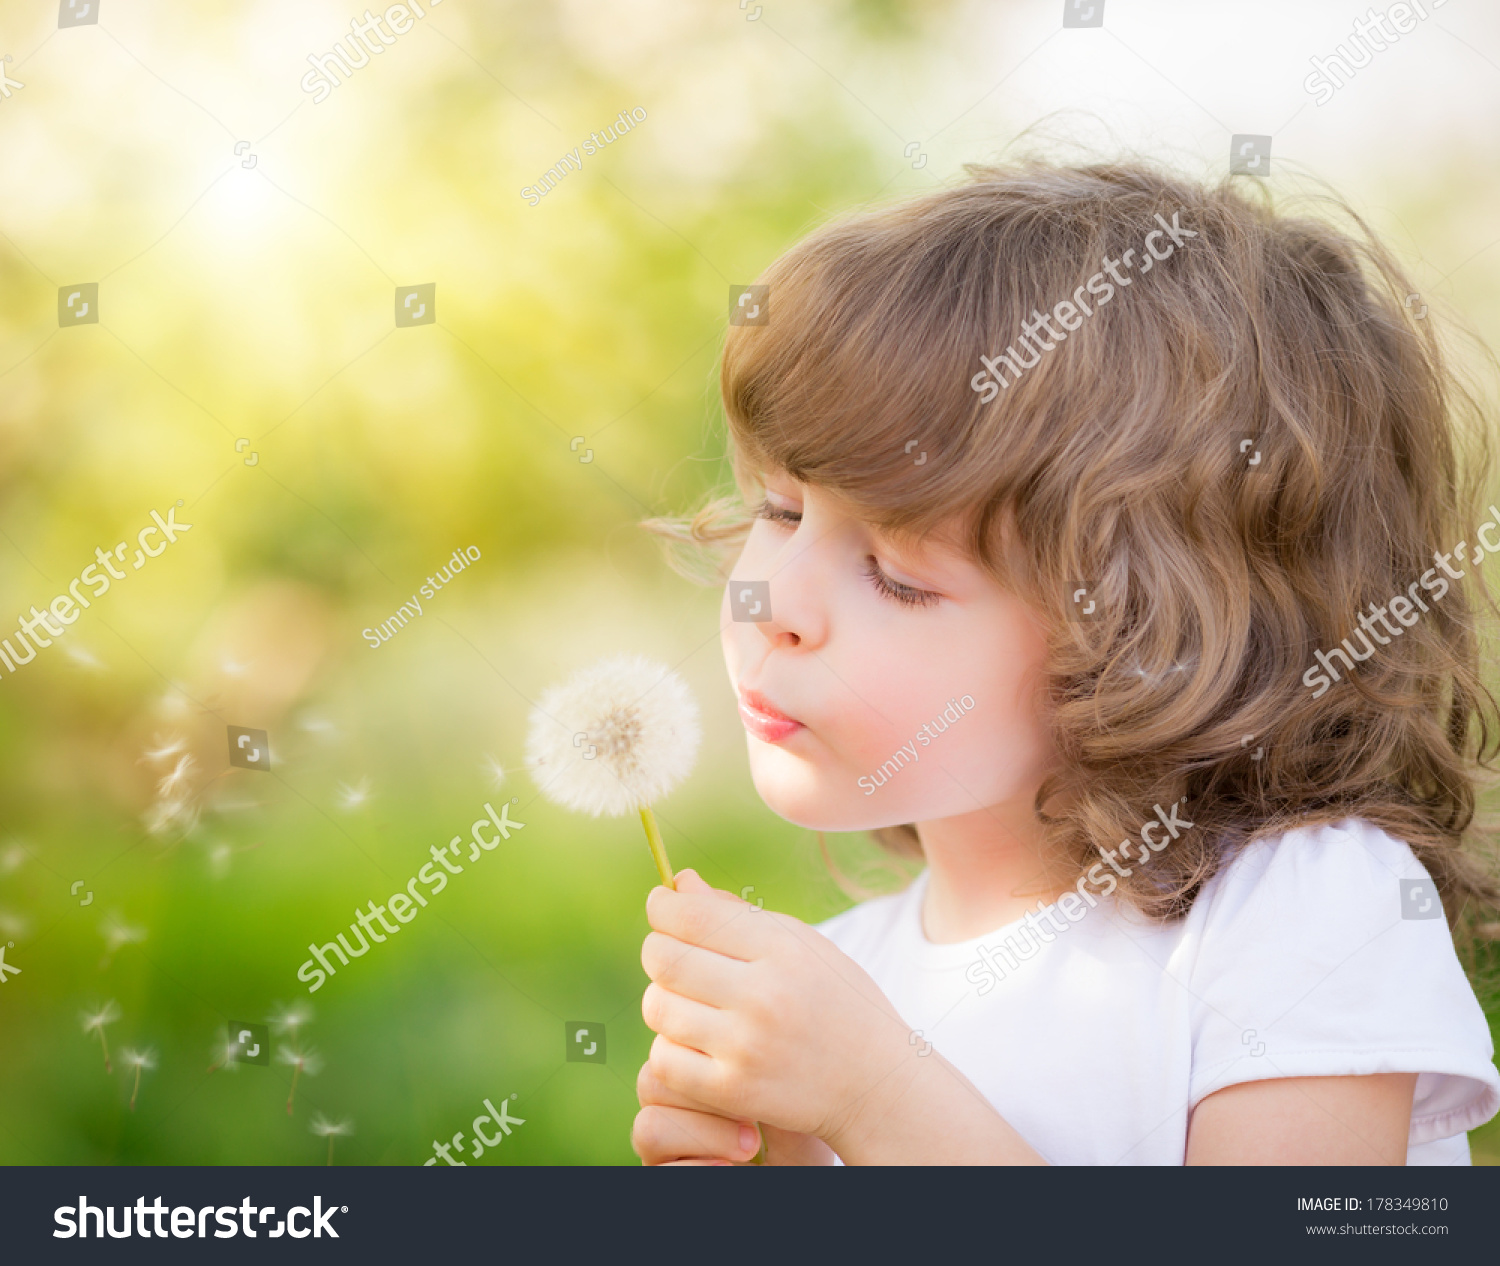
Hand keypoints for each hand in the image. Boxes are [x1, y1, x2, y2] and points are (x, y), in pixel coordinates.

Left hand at [640, 869, 916, 1150]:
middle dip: (658, 950)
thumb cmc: (836, 1002)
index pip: (692, 917)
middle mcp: (764, 994)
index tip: (660, 906)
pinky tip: (693, 1041)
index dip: (662, 907)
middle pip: (665, 959)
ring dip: (662, 999)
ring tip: (686, 1000)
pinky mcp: (734, 1091)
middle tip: (671, 953)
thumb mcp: (802, 945)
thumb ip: (737, 915)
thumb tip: (677, 885)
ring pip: (658, 1008)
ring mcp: (747, 1046)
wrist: (876, 1084)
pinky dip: (669, 1047)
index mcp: (783, 949)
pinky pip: (664, 1059)